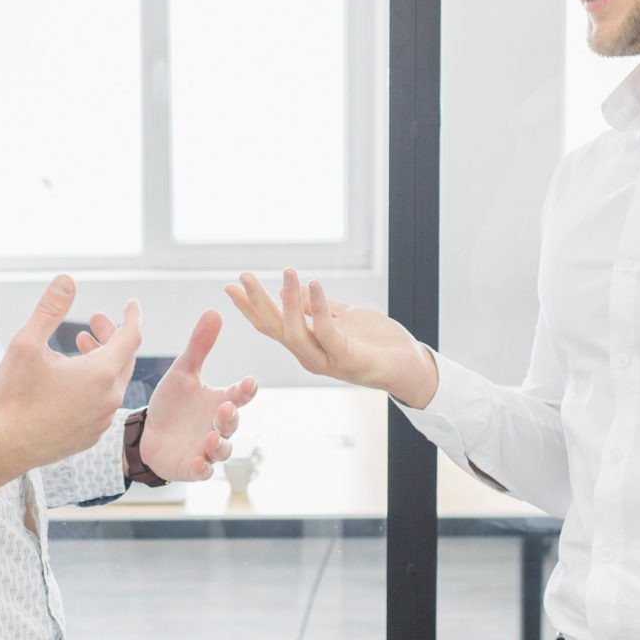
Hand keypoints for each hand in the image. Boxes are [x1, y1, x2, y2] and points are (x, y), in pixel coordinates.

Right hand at [0, 274, 141, 490]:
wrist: (2, 447)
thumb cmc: (13, 395)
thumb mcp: (26, 344)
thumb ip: (50, 309)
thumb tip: (67, 280)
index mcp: (101, 373)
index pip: (132, 336)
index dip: (133, 316)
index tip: (131, 304)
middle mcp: (109, 398)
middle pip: (124, 358)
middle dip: (112, 335)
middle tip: (93, 321)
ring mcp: (101, 420)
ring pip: (114, 382)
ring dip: (103, 360)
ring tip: (81, 345)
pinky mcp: (91, 436)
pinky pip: (103, 403)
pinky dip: (97, 385)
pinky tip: (73, 380)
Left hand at [75, 308, 257, 481]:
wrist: (147, 435)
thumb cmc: (172, 404)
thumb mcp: (183, 372)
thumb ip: (199, 347)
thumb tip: (214, 311)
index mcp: (219, 401)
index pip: (239, 394)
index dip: (245, 390)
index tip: (249, 382)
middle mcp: (218, 426)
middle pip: (233, 423)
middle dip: (231, 418)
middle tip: (225, 409)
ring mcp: (207, 448)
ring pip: (222, 450)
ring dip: (220, 445)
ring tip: (210, 439)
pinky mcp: (193, 467)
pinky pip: (204, 471)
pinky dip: (203, 468)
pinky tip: (199, 462)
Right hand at [224, 269, 438, 408]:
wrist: (409, 367)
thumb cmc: (377, 342)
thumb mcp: (343, 316)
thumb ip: (317, 308)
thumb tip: (288, 291)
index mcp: (306, 346)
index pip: (270, 326)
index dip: (249, 307)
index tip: (230, 286)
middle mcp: (310, 356)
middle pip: (274, 330)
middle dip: (256, 303)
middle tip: (242, 276)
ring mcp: (326, 361)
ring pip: (294, 333)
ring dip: (287, 302)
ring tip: (287, 272)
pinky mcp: (346, 358)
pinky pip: (325, 331)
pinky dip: (318, 307)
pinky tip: (313, 283)